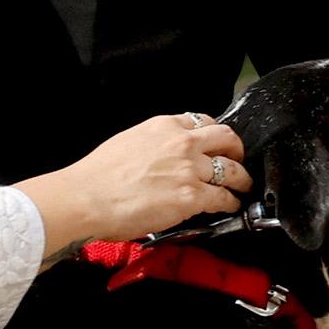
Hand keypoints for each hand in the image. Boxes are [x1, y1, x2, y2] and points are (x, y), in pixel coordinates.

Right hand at [15, 113, 252, 259]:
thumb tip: (162, 160)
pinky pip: (223, 197)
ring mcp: (189, 169)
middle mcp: (181, 142)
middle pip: (226, 138)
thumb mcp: (128, 142)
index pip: (201, 122)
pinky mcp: (191, 196)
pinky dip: (231, 203)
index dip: (213, 135)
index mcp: (163, 126)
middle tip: (237, 161)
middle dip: (236, 150)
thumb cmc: (97, 176)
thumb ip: (153, 145)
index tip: (216, 144)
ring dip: (241, 179)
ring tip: (242, 187)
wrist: (86, 198)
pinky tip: (231, 206)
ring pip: (232, 170)